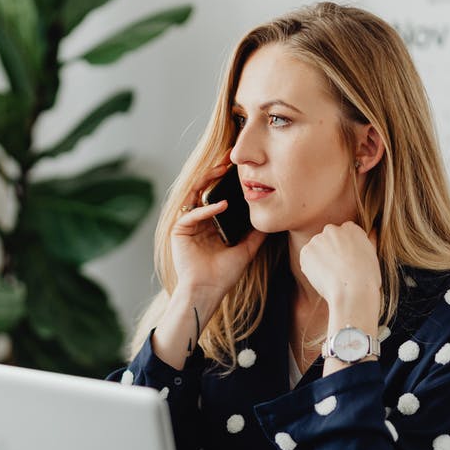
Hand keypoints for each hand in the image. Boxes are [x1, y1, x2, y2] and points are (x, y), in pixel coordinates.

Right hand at [170, 161, 266, 305]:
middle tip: (229, 158)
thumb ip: (255, 235)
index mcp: (210, 224)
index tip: (239, 167)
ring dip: (207, 181)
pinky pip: (191, 214)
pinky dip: (206, 208)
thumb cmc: (223, 275)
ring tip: (221, 170)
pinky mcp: (178, 231)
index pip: (217, 194)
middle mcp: (197, 221)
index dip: (225, 180)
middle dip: (215, 172)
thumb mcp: (246, 250)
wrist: (208, 291)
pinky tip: (222, 205)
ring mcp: (187, 225)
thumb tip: (270, 221)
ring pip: (194, 195)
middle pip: (204, 189)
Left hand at [300, 222, 380, 324]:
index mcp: (351, 228)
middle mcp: (333, 229)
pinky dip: (311, 269)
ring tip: (332, 276)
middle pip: (328, 240)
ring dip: (320, 260)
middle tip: (338, 271)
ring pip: (316, 250)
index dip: (344, 250)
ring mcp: (317, 239)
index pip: (344, 234)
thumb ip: (370, 240)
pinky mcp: (306, 252)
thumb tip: (373, 231)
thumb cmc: (367, 278)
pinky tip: (323, 278)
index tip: (347, 262)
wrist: (353, 291)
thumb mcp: (374, 255)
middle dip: (330, 252)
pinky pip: (307, 260)